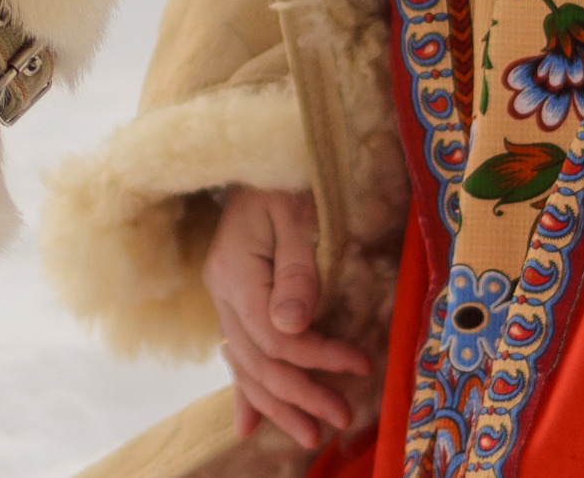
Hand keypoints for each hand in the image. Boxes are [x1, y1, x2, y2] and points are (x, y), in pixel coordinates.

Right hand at [203, 186, 371, 449]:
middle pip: (259, 360)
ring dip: (278, 403)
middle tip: (340, 419)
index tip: (360, 367)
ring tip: (310, 434)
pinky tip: (249, 424)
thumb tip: (294, 327)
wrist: (260, 149)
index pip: (276, 337)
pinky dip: (245, 390)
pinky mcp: (234, 299)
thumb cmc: (286, 172)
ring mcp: (224, 298)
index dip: (318, 358)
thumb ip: (297, 269)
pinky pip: (237, 353)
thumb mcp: (297, 210)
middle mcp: (223, 292)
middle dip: (301, 394)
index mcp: (235, 271)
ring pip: (246, 366)